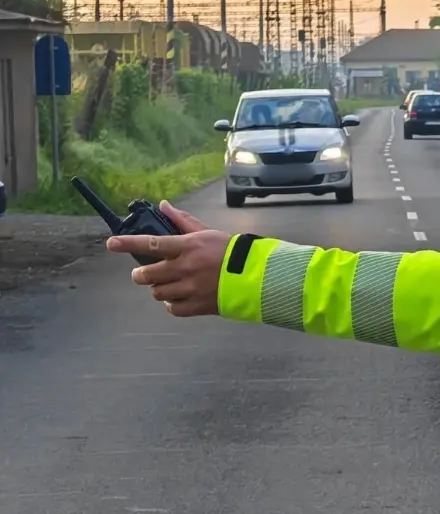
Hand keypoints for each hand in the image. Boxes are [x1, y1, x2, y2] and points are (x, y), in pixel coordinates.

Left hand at [105, 201, 231, 316]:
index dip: (128, 243)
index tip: (111, 243)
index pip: (152, 243)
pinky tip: (178, 297)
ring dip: (158, 288)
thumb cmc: (230, 252)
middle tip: (143, 274)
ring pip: (157, 292)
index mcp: (188, 246)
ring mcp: (191, 288)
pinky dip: (171, 303)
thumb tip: (163, 206)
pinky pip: (172, 308)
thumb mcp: (206, 233)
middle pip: (148, 275)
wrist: (255, 276)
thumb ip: (182, 221)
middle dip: (141, 275)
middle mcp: (186, 268)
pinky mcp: (197, 305)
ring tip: (167, 285)